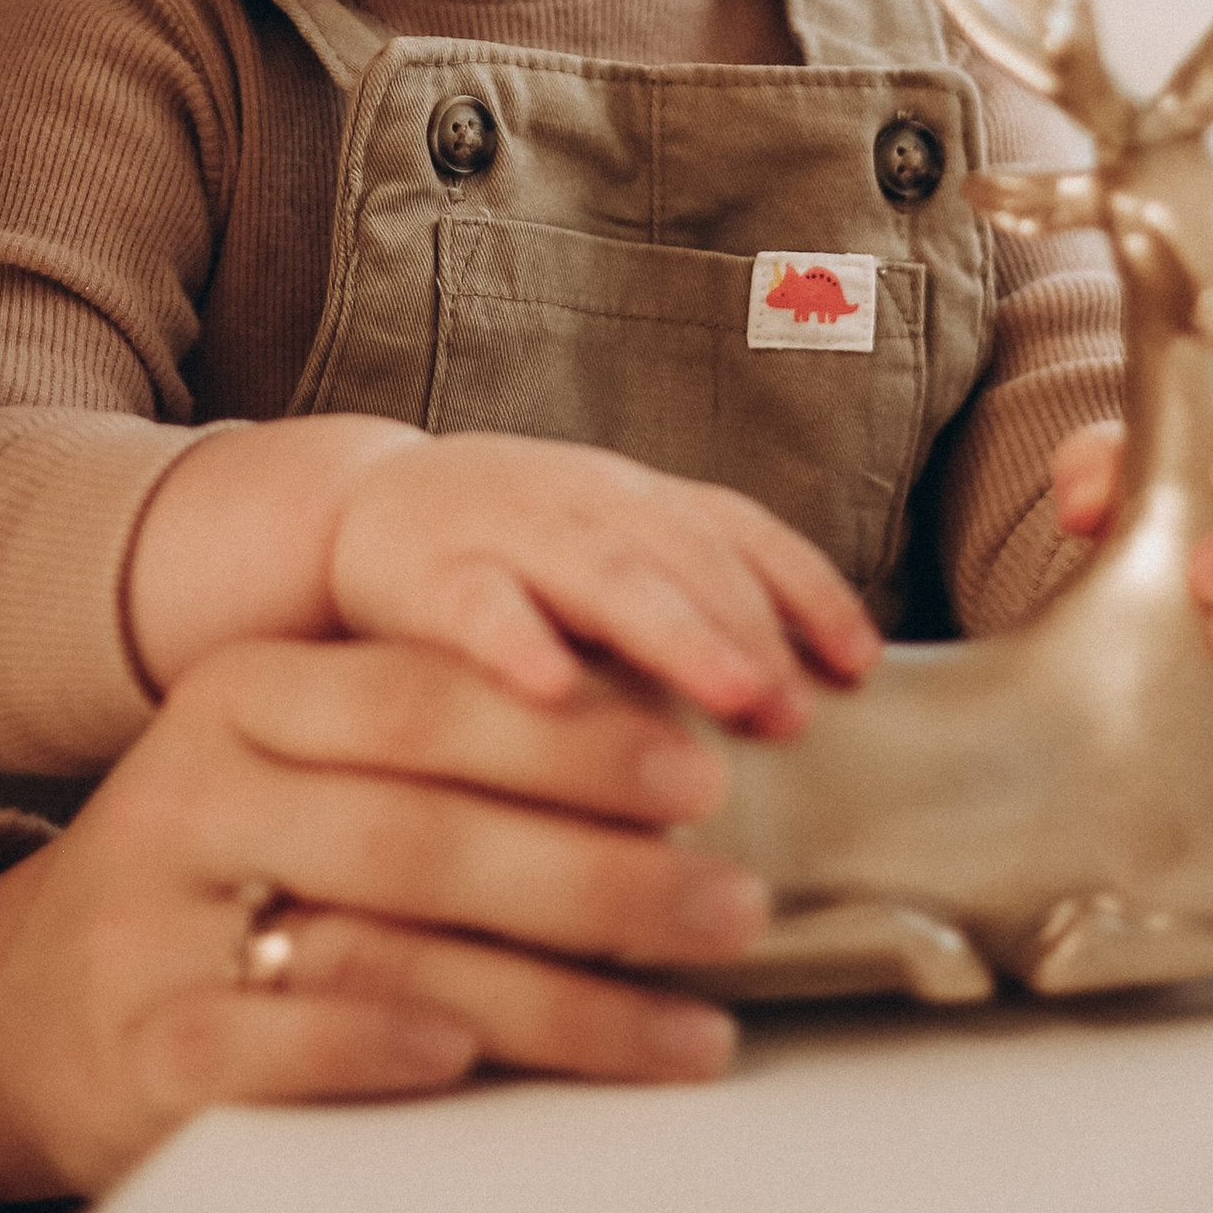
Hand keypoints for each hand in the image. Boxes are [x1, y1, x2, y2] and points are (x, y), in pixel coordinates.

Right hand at [0, 635, 765, 1212]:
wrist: (21, 1007)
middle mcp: (195, 790)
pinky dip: (380, 1053)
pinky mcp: (143, 1049)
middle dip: (602, 876)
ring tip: (694, 1026)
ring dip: (559, 997)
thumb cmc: (220, 872)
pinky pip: (275, 1048)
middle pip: (425, 830)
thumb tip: (667, 738)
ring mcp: (157, 922)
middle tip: (736, 907)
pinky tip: (480, 1064)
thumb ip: (431, 742)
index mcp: (244, 694)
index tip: (706, 773)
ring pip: (383, 947)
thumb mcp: (296, 765)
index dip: (573, 738)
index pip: (428, 701)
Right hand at [329, 433, 879, 734]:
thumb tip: (812, 710)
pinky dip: (514, 642)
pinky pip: (472, 604)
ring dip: (675, 631)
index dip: (806, 588)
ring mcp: (505, 527)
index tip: (862, 665)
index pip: (738, 530)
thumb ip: (691, 622)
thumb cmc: (510, 566)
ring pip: (602, 571)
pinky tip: (554, 690)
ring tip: (734, 695)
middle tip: (800, 711)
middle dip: (750, 626)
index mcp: (637, 501)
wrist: (351, 514)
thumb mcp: (609, 575)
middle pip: (685, 553)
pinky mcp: (420, 570)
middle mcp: (585, 500)